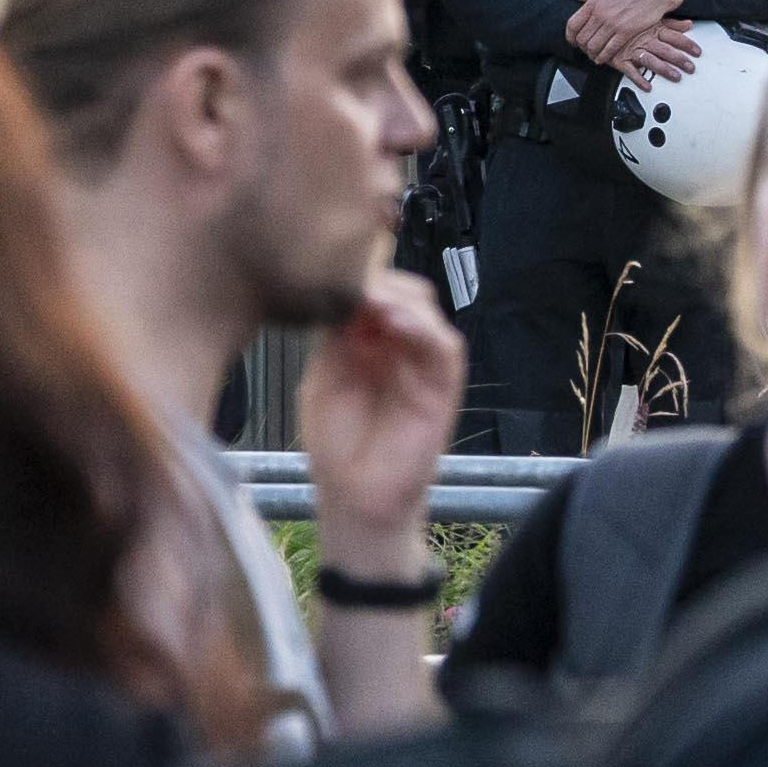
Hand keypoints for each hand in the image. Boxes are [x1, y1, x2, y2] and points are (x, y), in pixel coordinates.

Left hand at [298, 269, 462, 567]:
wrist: (354, 497)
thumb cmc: (336, 443)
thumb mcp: (323, 378)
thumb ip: (334, 337)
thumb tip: (344, 291)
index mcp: (369, 341)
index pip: (374, 291)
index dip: (360, 276)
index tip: (333, 269)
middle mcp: (400, 347)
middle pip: (403, 291)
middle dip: (380, 281)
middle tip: (353, 283)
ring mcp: (423, 366)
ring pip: (427, 311)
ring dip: (401, 299)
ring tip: (373, 300)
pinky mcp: (443, 389)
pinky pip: (445, 348)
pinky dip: (423, 328)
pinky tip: (394, 322)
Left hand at [561, 0, 689, 70]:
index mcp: (593, 2)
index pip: (572, 24)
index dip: (570, 37)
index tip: (573, 41)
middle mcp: (600, 13)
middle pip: (582, 38)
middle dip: (582, 48)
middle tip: (586, 50)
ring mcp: (613, 23)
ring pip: (594, 46)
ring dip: (592, 54)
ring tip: (594, 56)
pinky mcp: (625, 32)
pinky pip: (609, 49)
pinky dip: (604, 57)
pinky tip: (603, 58)